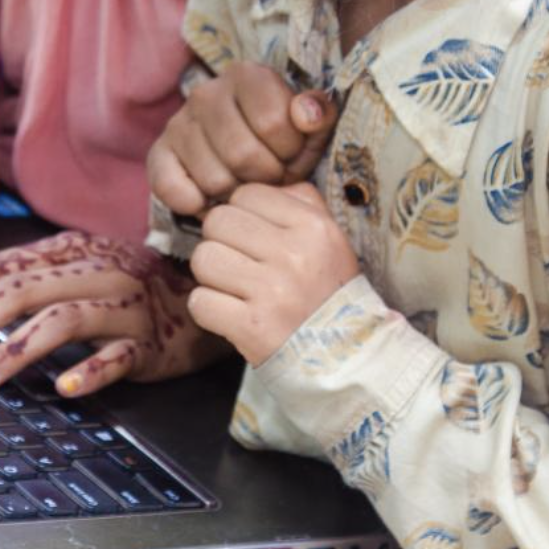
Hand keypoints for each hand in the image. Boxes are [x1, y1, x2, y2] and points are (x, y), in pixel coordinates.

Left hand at [0, 232, 226, 396]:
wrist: (200, 293)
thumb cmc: (124, 283)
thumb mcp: (65, 264)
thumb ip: (7, 266)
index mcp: (67, 250)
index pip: (0, 268)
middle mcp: (93, 271)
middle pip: (22, 290)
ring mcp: (123, 306)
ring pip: (62, 319)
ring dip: (16, 349)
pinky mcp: (149, 341)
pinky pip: (117, 355)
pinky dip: (90, 371)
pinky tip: (64, 390)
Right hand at [147, 63, 336, 215]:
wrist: (245, 157)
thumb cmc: (281, 141)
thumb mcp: (311, 127)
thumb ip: (318, 115)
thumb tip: (306, 115)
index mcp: (246, 75)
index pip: (273, 122)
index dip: (290, 150)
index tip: (290, 152)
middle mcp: (206, 93)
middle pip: (242, 154)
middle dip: (266, 177)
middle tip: (270, 176)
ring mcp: (178, 123)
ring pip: (214, 179)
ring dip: (237, 194)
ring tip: (245, 183)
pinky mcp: (158, 153)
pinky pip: (171, 188)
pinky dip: (195, 204)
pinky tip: (211, 198)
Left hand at [187, 183, 358, 365]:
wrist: (348, 359)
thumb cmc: (330, 294)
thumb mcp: (331, 239)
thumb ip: (300, 201)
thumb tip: (251, 189)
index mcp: (313, 227)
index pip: (245, 194)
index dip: (241, 214)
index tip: (252, 237)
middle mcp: (294, 255)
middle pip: (217, 221)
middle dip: (221, 242)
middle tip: (240, 265)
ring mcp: (272, 292)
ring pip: (203, 259)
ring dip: (211, 277)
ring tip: (235, 290)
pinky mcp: (251, 328)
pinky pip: (199, 301)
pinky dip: (209, 310)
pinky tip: (231, 314)